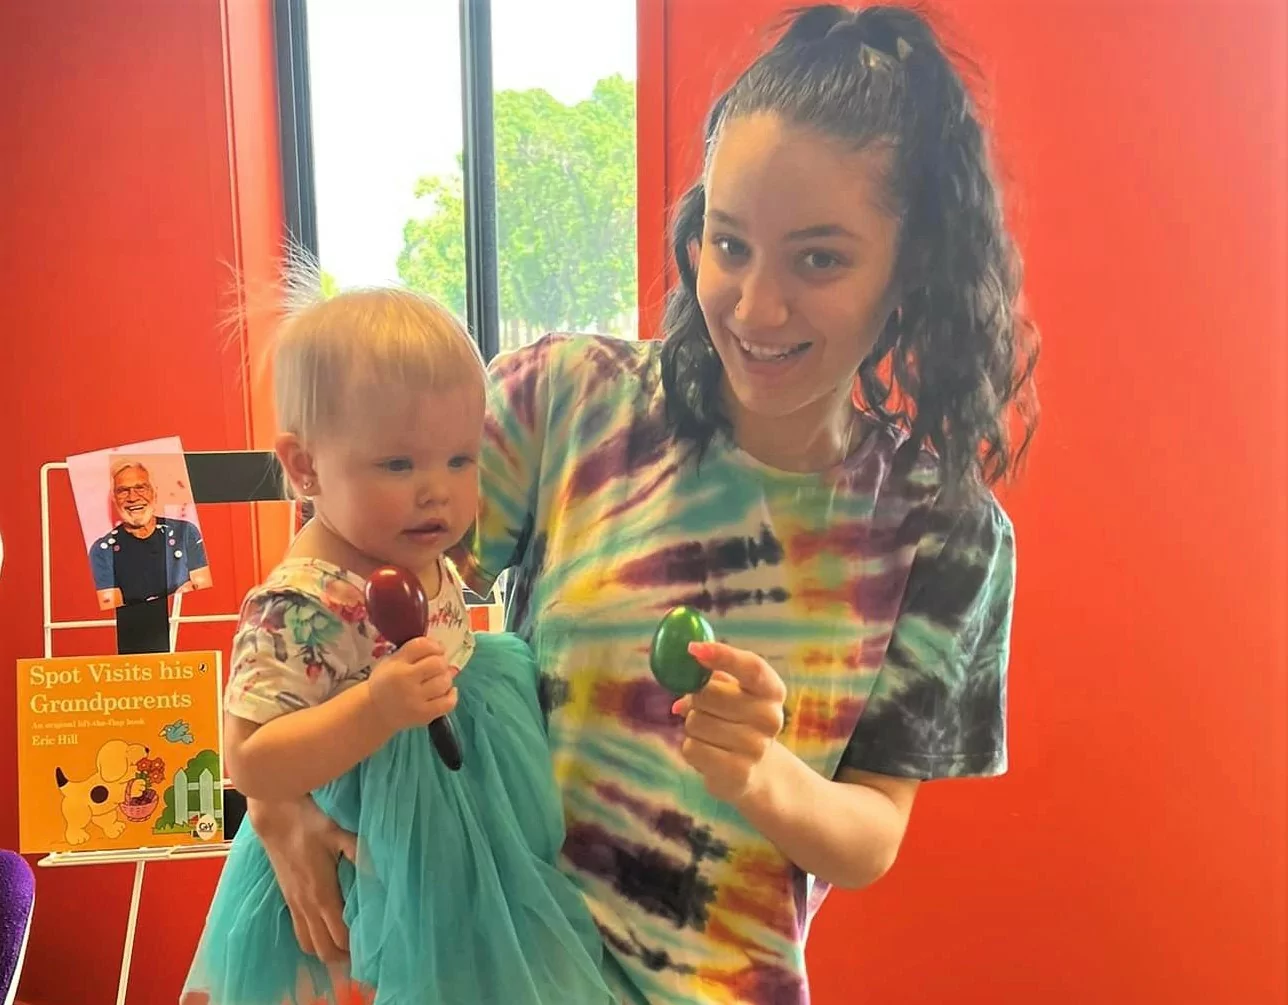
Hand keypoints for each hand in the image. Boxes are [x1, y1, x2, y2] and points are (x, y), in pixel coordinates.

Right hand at [248, 795, 357, 961]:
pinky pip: (298, 931)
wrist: (277, 819)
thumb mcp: (340, 836)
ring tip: (343, 948)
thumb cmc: (310, 826)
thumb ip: (360, 853)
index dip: (354, 945)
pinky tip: (323, 933)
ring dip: (325, 951)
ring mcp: (294, 904)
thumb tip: (379, 868)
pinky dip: (311, 940)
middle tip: (361, 953)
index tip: (371, 946)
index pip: (339, 934)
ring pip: (308, 944)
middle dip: (342, 956)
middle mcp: (307, 905)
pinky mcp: (287, 899)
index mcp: (323, 894)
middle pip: (323, 948)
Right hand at [366, 636, 456, 731]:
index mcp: (396, 664)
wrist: (374, 712)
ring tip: (439, 679)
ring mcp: (416, 699)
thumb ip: (414, 653)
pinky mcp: (423, 715)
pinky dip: (452, 695)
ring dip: (446, 678)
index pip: (422, 646)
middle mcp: (406, 680)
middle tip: (438, 666)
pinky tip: (447, 691)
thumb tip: (444, 652)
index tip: (438, 649)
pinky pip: (448, 703)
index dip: (434, 645)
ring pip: (444, 682)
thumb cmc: (385, 683)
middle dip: (441, 662)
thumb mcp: (391, 661)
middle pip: (437, 663)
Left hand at [673, 641, 786, 802]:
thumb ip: (710, 675)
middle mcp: (771, 718)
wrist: (752, 771)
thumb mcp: (731, 692)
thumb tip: (682, 667)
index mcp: (772, 691)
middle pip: (712, 694)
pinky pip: (693, 749)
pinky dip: (691, 748)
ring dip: (692, 725)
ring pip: (696, 722)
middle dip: (695, 698)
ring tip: (710, 735)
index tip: (693, 648)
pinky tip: (709, 752)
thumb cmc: (735, 720)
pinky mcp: (738, 773)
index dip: (723, 655)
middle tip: (698, 705)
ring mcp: (757, 748)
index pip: (752, 667)